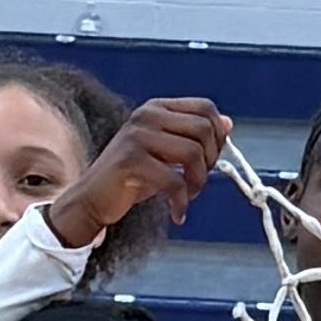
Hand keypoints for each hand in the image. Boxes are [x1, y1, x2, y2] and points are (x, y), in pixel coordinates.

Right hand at [46, 98, 231, 244]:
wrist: (92, 199)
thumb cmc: (131, 178)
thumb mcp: (166, 154)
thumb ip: (193, 137)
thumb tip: (228, 124)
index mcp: (156, 109)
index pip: (205, 108)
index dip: (217, 136)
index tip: (210, 160)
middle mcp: (147, 115)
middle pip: (203, 129)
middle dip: (210, 161)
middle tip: (197, 182)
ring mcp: (137, 135)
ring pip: (193, 154)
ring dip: (198, 182)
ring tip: (187, 197)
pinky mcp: (130, 160)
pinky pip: (174, 180)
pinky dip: (181, 202)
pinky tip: (177, 213)